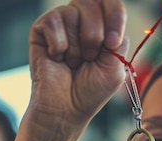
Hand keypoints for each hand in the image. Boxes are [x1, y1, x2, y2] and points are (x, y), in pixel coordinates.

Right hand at [27, 0, 128, 129]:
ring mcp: (61, 24)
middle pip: (92, 2)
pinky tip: (57, 58)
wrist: (66, 109)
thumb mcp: (116, 66)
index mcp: (102, 27)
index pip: (110, 2)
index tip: (112, 41)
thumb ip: (119, 40)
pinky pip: (54, 21)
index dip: (115, 15)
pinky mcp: (41, 30)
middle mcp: (81, 21)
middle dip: (94, 34)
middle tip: (90, 57)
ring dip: (77, 44)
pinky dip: (59, 45)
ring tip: (73, 62)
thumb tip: (113, 21)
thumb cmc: (90, 91)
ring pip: (73, 11)